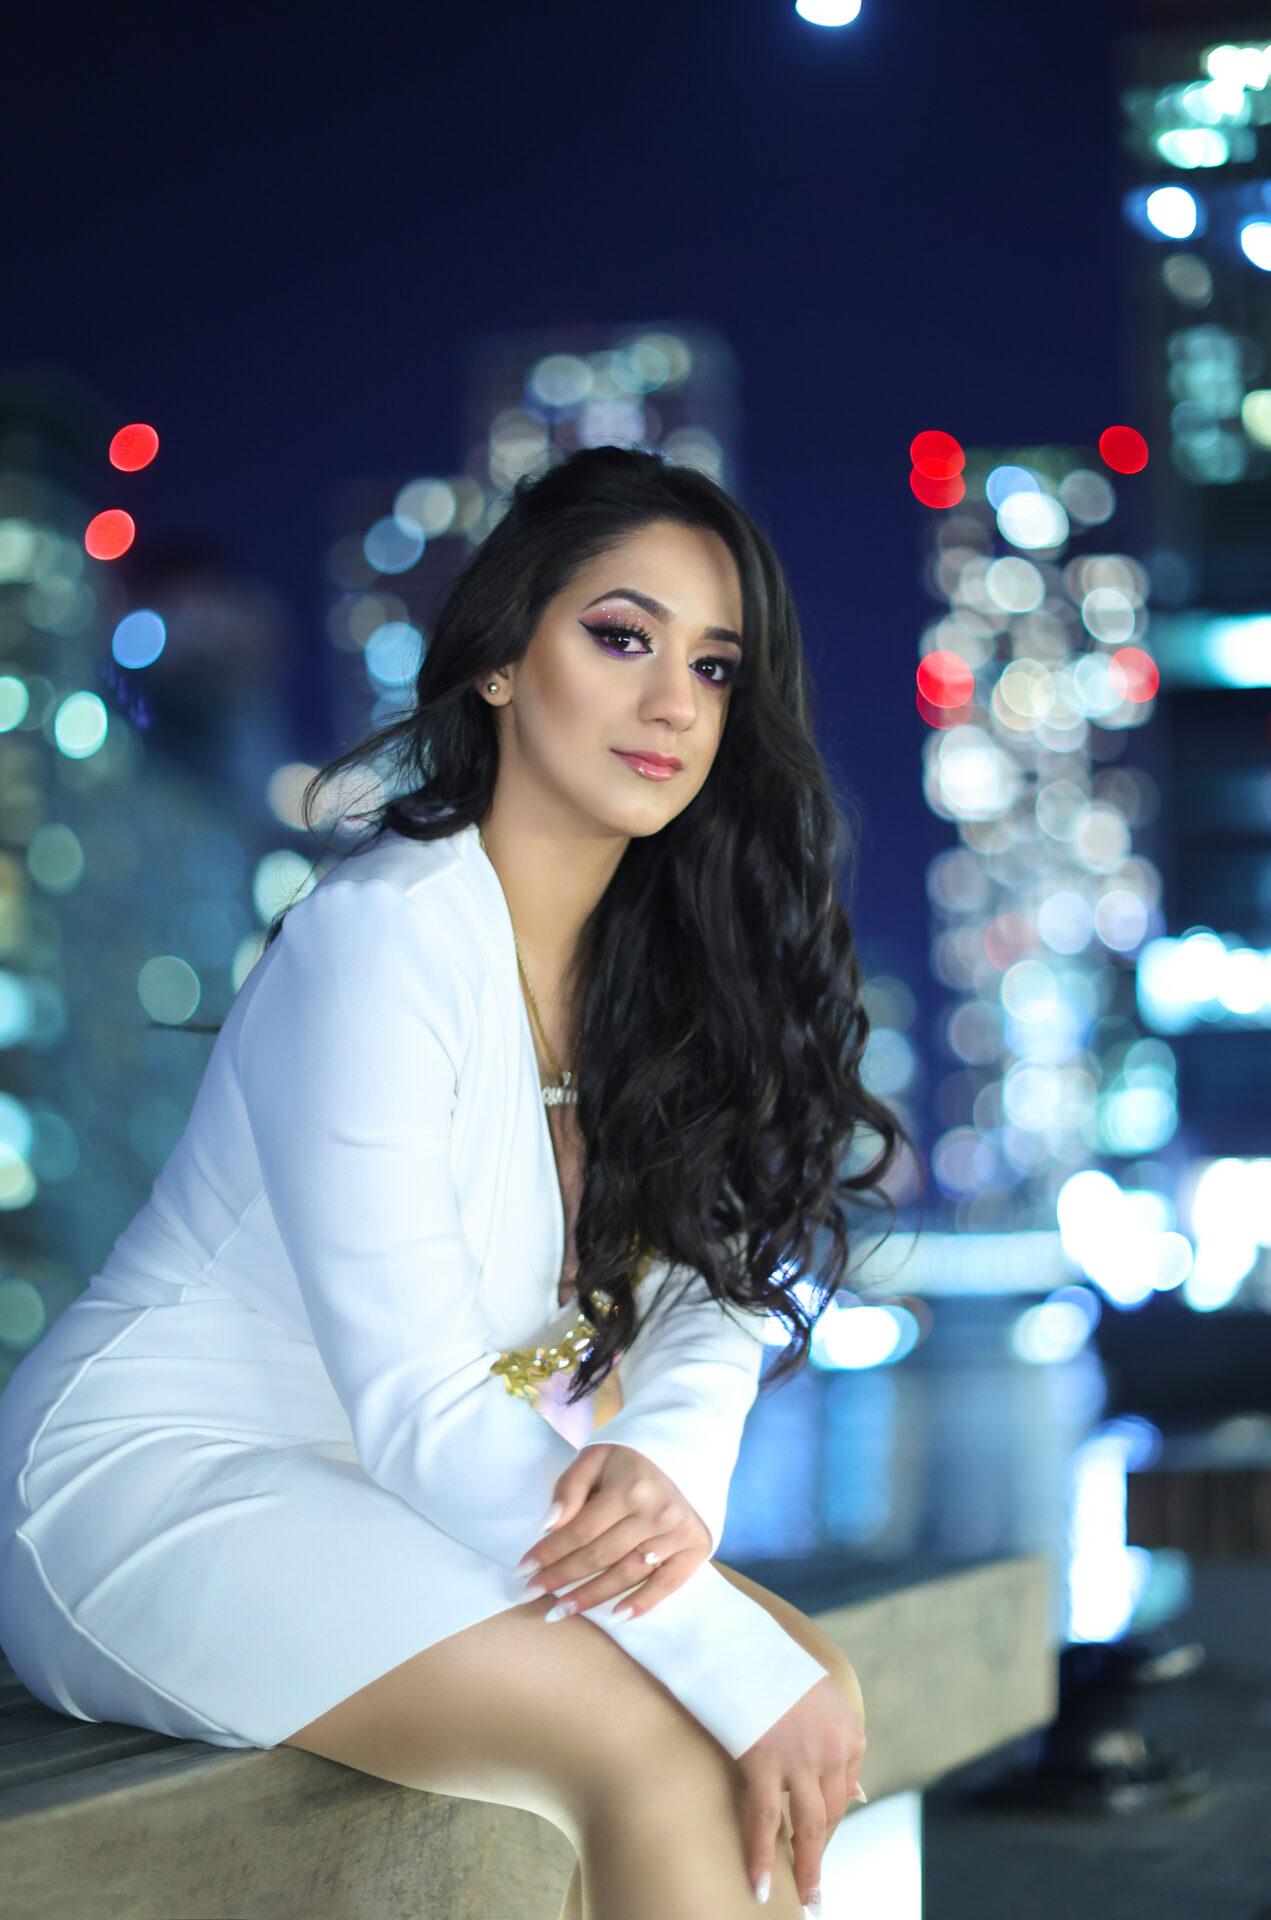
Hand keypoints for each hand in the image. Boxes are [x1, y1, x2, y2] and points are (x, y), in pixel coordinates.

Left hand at [517, 1443, 710, 1620]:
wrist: (687, 1446)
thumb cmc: (633, 1454)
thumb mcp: (596, 1455)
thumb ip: (571, 1487)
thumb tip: (549, 1525)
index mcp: (631, 1488)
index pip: (580, 1531)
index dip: (549, 1553)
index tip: (522, 1570)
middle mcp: (657, 1514)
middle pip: (599, 1556)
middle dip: (561, 1578)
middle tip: (531, 1596)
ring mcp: (678, 1533)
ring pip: (627, 1574)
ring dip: (591, 1597)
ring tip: (561, 1611)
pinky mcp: (696, 1547)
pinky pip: (667, 1584)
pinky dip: (642, 1603)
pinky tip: (615, 1617)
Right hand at [736, 1676, 865, 1908]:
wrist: (741, 1642)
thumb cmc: (774, 1669)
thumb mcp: (821, 1702)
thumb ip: (837, 1745)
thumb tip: (858, 1792)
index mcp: (850, 1732)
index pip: (844, 1789)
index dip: (827, 1813)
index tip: (815, 1833)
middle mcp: (832, 1748)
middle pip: (830, 1813)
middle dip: (820, 1848)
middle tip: (814, 1885)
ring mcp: (800, 1758)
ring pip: (809, 1826)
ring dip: (807, 1867)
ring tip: (806, 1897)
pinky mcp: (765, 1762)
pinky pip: (768, 1821)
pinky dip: (763, 1856)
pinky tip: (759, 1885)